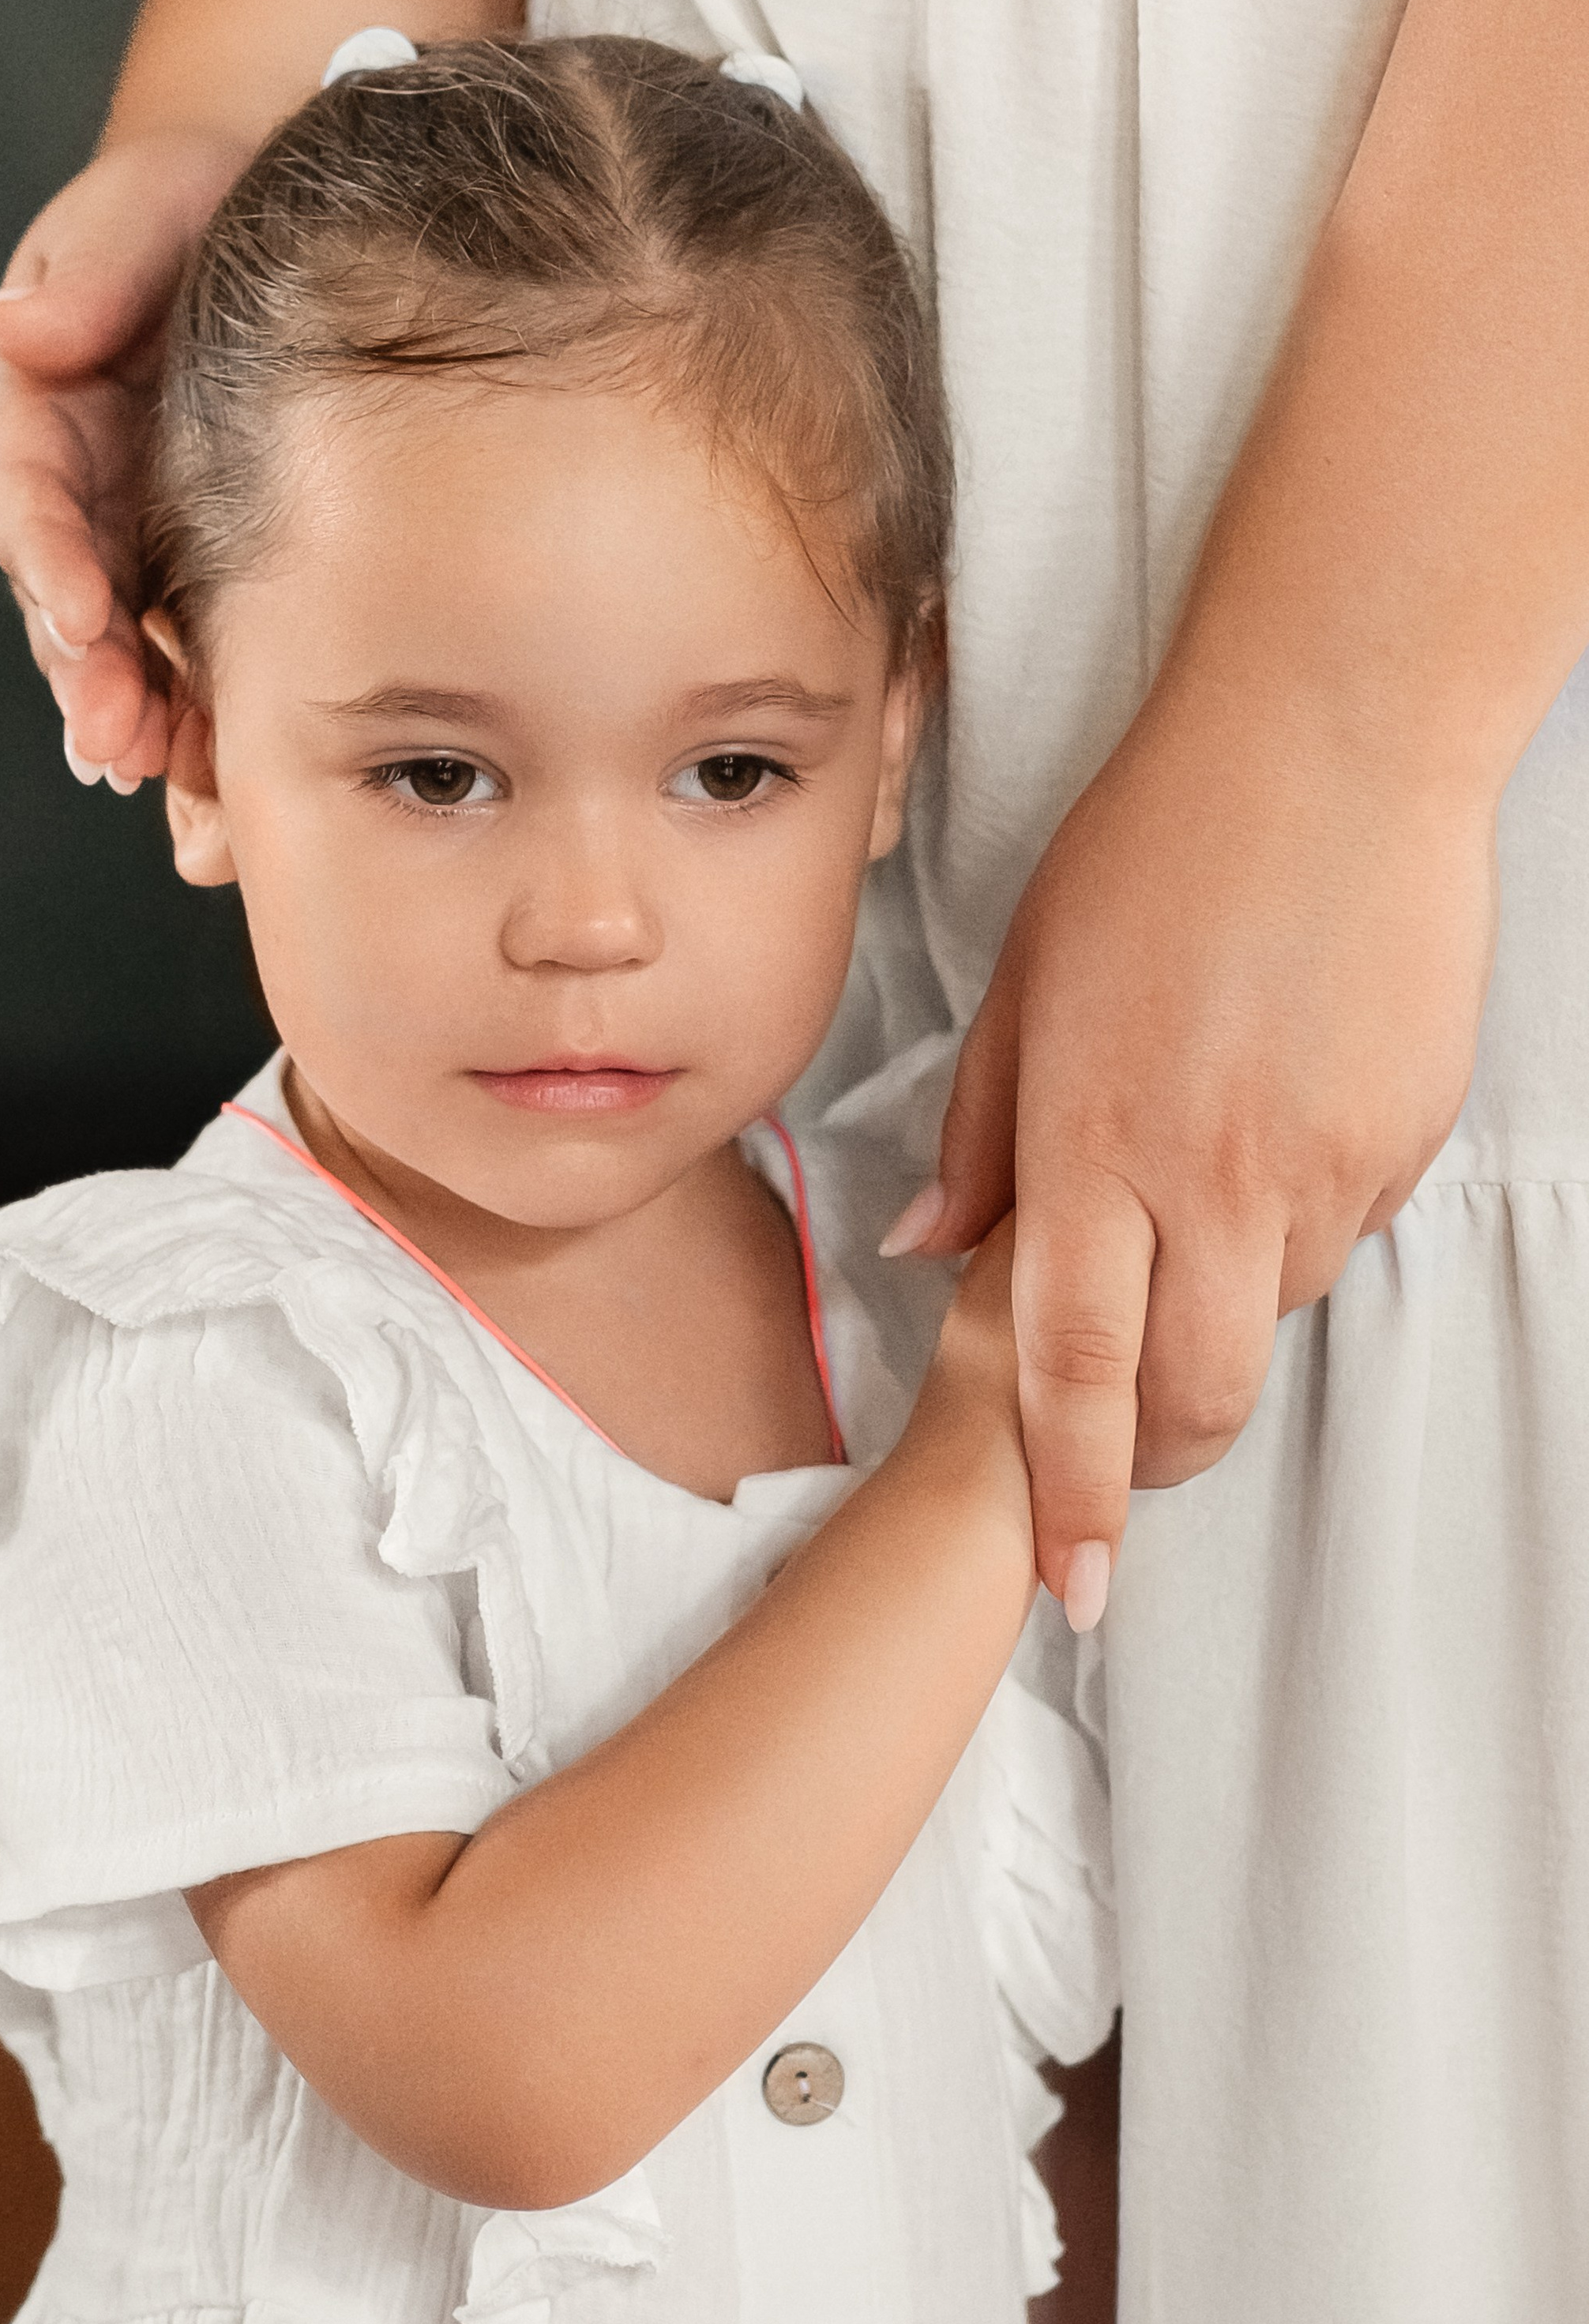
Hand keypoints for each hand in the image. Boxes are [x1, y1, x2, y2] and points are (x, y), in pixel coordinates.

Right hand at [0, 129, 250, 785]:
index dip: (47, 559)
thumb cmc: (187, 203)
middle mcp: (79, 498)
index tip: (76, 611)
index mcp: (41, 414)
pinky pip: (191, 658)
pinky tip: (211, 782)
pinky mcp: (200, 577)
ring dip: (138, 719)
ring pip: (122, 651)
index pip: (28, 497)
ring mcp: (137, 546)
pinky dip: (198, 718)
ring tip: (164, 779)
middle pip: (67, 601)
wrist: (265, 224)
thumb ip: (84, 273)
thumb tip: (6, 325)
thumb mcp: (137, 208)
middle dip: (86, 675)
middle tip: (113, 743)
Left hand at [888, 683, 1499, 1624]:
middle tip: (1129, 1459)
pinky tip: (1272, 1122)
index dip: (1070, 1495)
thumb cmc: (1157, 843)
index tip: (1069, 1584)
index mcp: (1089, 1142)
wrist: (1335, 738)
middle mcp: (1209, 1176)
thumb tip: (921, 1251)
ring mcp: (1320, 1161)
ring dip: (1221, 1310)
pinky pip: (1341, 1232)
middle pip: (1191, 1396)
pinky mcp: (1403, 1135)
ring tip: (1196, 1193)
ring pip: (1269, 1314)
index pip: (1073, 1373)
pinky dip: (1294, 1225)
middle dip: (1156, 1459)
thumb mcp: (1024, 982)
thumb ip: (979, 1138)